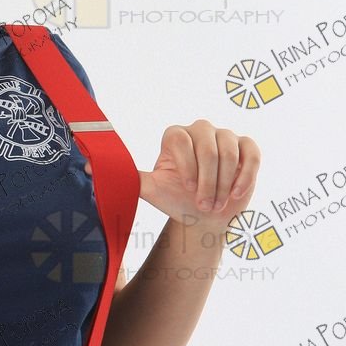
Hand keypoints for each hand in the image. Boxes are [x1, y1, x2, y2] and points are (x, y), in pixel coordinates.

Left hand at [137, 120, 261, 230]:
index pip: (180, 139)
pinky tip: (237, 194)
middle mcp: (200, 130)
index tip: (188, 189)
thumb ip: (128, 177)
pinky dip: (245, 175)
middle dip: (207, 180)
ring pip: (229, 151)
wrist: (205, 215)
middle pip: (207, 146)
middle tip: (204, 204)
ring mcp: (225, 136)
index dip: (186, 165)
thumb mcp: (151, 190)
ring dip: (224, 182)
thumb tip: (94, 167)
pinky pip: (251, 154)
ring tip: (217, 204)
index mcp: (175, 136)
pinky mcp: (246, 147)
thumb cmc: (177, 200)